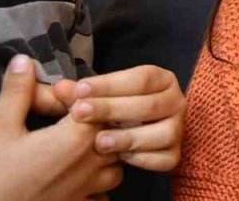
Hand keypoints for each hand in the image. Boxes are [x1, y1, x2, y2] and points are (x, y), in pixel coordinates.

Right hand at [0, 55, 121, 200]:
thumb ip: (17, 93)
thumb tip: (24, 60)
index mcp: (76, 138)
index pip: (98, 105)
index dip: (81, 96)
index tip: (59, 94)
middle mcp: (92, 162)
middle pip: (114, 131)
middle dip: (98, 120)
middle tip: (72, 117)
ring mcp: (91, 188)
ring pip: (118, 163)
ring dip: (106, 152)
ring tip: (82, 146)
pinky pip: (105, 192)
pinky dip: (98, 183)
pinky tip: (79, 176)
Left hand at [54, 65, 185, 171]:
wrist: (131, 130)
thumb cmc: (114, 108)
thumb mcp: (98, 96)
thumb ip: (79, 93)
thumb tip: (60, 88)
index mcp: (162, 79)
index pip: (140, 78)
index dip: (109, 84)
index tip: (79, 90)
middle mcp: (176, 101)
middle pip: (150, 105)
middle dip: (112, 109)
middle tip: (80, 113)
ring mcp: (178, 129)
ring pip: (162, 134)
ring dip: (129, 138)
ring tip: (99, 142)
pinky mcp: (174, 154)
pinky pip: (164, 159)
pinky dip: (142, 159)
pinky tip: (119, 158)